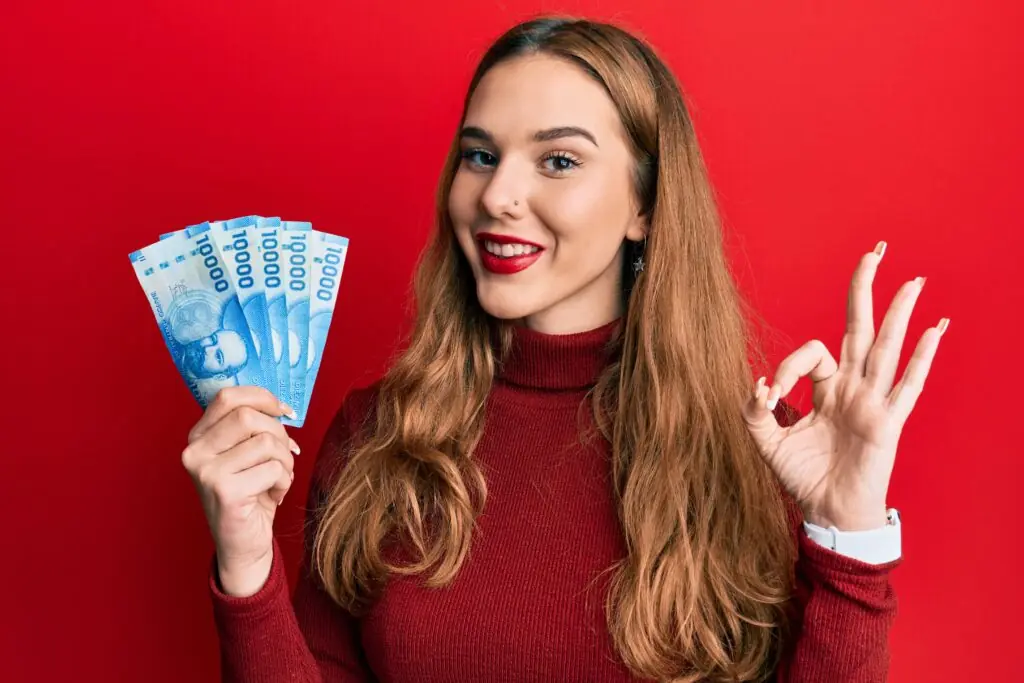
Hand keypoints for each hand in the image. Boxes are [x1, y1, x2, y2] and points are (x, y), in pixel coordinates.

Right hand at [181, 386, 300, 595]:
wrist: (242, 544)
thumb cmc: (250, 494)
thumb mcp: (247, 454)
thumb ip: (254, 428)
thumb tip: (283, 407)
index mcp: (199, 437)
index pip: (228, 397)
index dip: (262, 398)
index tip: (284, 411)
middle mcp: (195, 452)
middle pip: (249, 417)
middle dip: (279, 434)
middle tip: (284, 456)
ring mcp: (206, 472)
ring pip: (266, 443)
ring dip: (285, 462)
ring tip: (278, 479)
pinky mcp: (225, 492)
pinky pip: (273, 469)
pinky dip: (284, 482)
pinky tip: (273, 496)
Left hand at [743, 242, 947, 530]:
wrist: (827, 512)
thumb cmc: (802, 476)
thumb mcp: (766, 440)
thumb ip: (755, 411)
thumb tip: (758, 384)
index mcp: (826, 388)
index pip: (813, 353)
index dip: (789, 364)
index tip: (769, 394)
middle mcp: (852, 388)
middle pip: (861, 328)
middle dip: (866, 289)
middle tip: (875, 251)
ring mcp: (873, 402)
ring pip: (887, 348)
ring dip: (900, 313)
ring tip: (914, 280)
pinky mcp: (887, 423)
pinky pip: (908, 385)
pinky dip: (922, 357)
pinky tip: (936, 329)